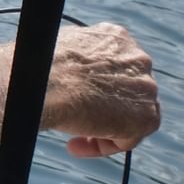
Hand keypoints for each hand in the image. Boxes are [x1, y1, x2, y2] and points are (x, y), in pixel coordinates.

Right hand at [48, 22, 160, 157]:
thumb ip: (79, 57)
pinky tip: (76, 144)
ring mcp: (146, 88)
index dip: (96, 87)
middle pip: (128, 92)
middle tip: (75, 119)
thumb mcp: (60, 47)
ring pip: (130, 116)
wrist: (43, 85)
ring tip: (73, 138)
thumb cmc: (37, 68)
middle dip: (103, 107)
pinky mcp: (146, 117)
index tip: (73, 98)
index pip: (116, 68)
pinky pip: (128, 138)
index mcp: (117, 38)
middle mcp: (138, 59)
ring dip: (102, 129)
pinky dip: (104, 145)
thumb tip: (72, 70)